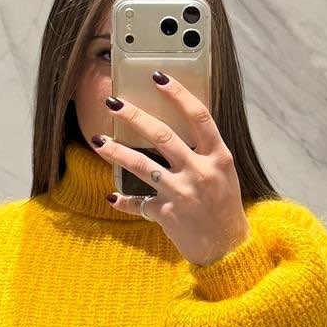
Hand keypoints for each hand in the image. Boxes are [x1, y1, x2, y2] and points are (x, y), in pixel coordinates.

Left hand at [91, 71, 251, 265]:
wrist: (228, 249)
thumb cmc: (225, 207)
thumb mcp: (223, 173)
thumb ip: (204, 150)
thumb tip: (173, 125)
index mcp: (219, 157)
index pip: (198, 116)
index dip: (178, 94)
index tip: (158, 77)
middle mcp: (200, 172)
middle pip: (162, 135)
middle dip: (133, 116)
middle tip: (113, 102)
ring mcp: (182, 193)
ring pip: (141, 165)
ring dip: (115, 151)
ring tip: (98, 140)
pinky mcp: (167, 214)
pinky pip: (138, 203)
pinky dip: (124, 200)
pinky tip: (112, 196)